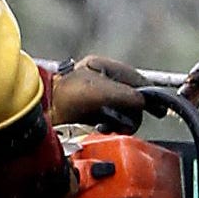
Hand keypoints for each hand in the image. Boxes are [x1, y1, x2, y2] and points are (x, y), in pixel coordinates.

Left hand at [42, 56, 161, 132]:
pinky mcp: (85, 115)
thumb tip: (143, 104)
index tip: (159, 109)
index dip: (148, 94)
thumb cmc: (67, 96)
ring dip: (120, 122)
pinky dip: (110, 127)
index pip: (135, 79)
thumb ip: (127, 95)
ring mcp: (92, 98)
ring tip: (111, 127)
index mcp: (101, 67)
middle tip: (127, 123)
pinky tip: (104, 130)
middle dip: (131, 112)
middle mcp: (98, 81)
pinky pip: (108, 121)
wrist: (39, 112)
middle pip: (129, 98)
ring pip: (119, 111)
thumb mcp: (103, 92)